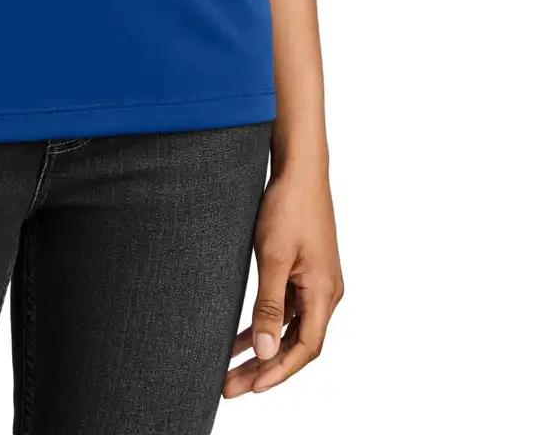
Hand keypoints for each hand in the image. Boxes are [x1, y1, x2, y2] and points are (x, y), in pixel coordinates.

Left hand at [224, 161, 342, 396]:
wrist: (299, 168)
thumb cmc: (288, 206)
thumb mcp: (273, 257)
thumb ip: (270, 305)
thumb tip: (266, 352)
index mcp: (324, 292)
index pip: (305, 348)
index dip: (279, 371)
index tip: (251, 387)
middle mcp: (326, 292)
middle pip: (296, 344)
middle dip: (265, 368)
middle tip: (230, 387)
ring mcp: (316, 282)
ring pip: (289, 328)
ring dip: (263, 348)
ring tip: (230, 368)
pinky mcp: (304, 271)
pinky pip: (286, 308)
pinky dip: (265, 324)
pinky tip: (242, 336)